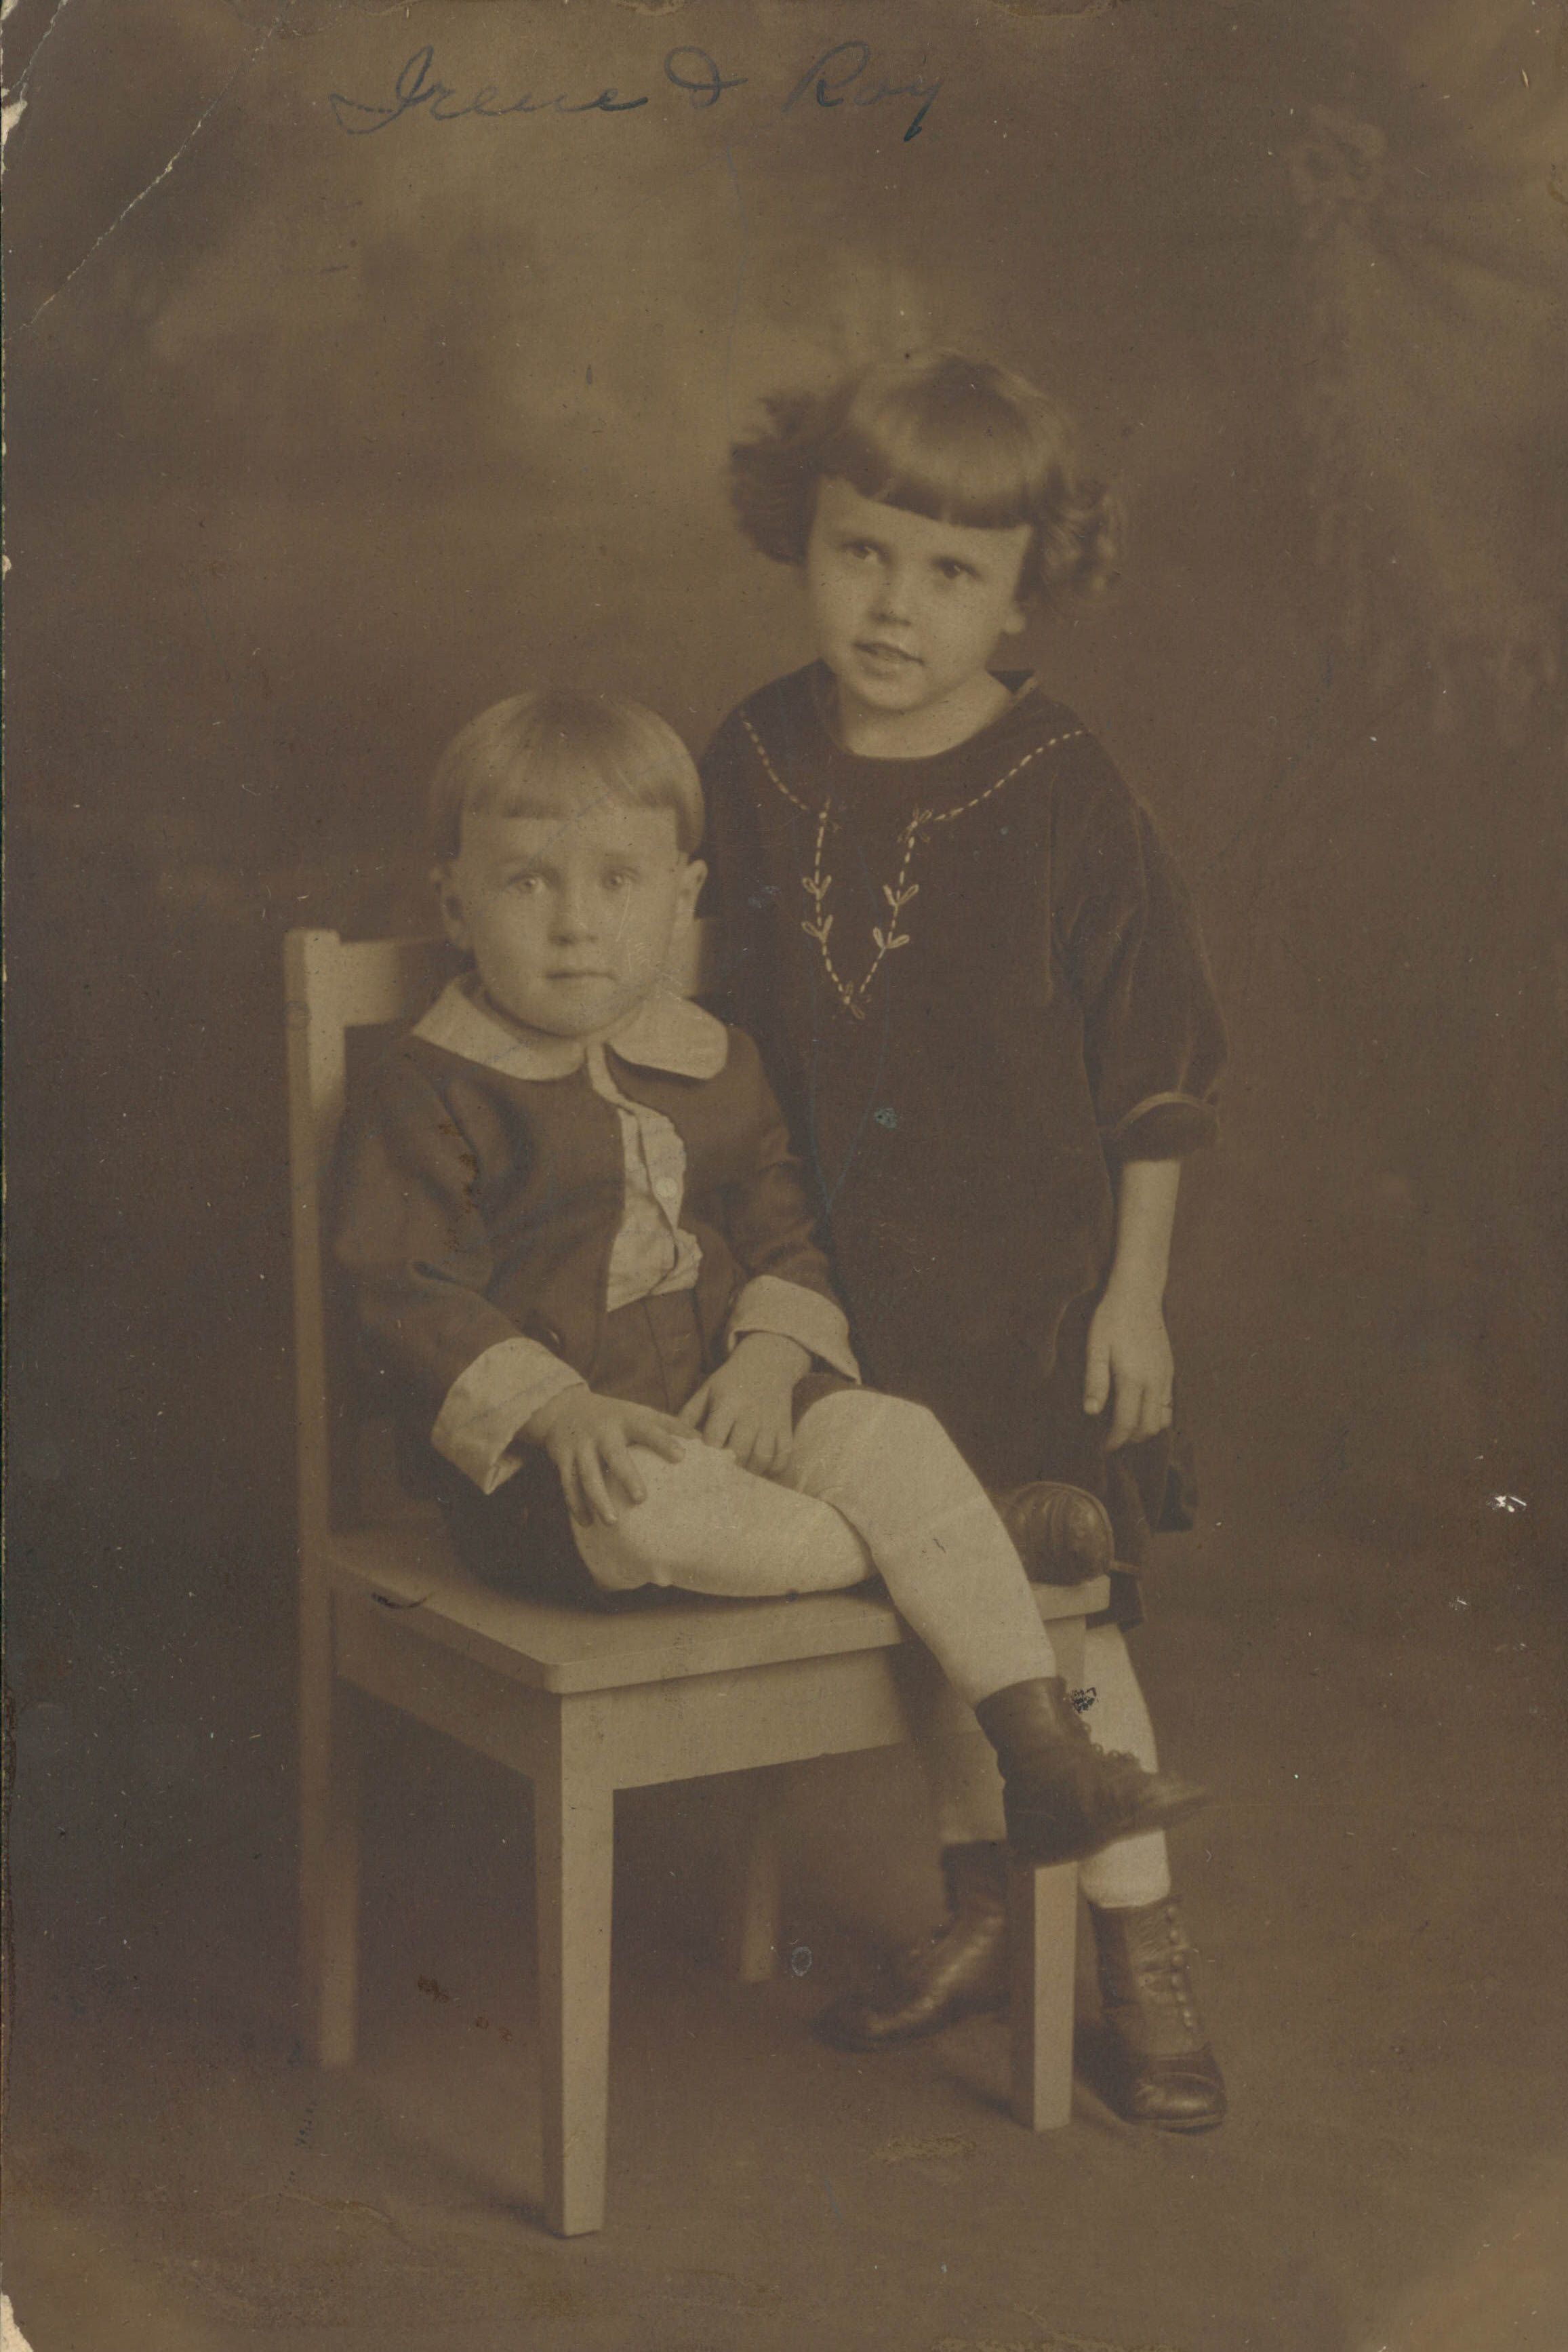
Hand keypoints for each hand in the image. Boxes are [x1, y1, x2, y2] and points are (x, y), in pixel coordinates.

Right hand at [523, 1387, 687, 1526]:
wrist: (564, 1407)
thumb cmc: (615, 1415)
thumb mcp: (640, 1413)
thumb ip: (672, 1427)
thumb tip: (711, 1445)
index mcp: (627, 1419)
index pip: (648, 1429)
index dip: (664, 1442)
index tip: (681, 1457)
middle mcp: (603, 1432)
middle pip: (615, 1455)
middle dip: (627, 1476)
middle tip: (641, 1499)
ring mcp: (581, 1445)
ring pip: (588, 1475)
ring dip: (599, 1499)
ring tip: (612, 1522)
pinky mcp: (562, 1458)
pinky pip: (568, 1484)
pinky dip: (576, 1504)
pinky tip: (587, 1523)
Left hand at [679, 1331, 810, 1475]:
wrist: (768, 1363)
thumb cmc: (730, 1381)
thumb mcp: (707, 1390)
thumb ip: (689, 1415)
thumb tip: (675, 1442)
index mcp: (728, 1402)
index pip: (714, 1437)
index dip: (707, 1453)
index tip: (702, 1460)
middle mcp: (751, 1413)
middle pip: (739, 1451)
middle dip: (728, 1465)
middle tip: (720, 1471)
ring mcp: (771, 1422)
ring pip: (762, 1457)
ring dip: (749, 1469)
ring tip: (739, 1470)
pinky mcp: (786, 1428)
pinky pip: (782, 1456)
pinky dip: (772, 1467)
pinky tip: (759, 1465)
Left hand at [1083, 1285, 1174, 1452]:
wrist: (1138, 1294)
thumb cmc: (1111, 1319)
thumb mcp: (1096, 1347)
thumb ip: (1095, 1380)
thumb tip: (1091, 1412)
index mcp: (1133, 1378)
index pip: (1126, 1423)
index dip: (1114, 1440)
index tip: (1101, 1447)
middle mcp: (1154, 1382)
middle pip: (1148, 1427)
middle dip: (1129, 1439)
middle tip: (1110, 1439)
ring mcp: (1165, 1376)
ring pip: (1162, 1419)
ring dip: (1144, 1429)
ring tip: (1123, 1427)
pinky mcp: (1170, 1370)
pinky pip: (1168, 1404)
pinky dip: (1156, 1416)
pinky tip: (1139, 1409)